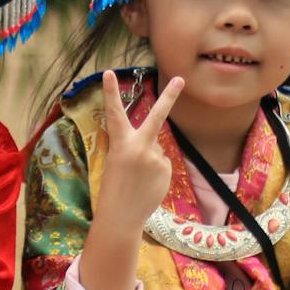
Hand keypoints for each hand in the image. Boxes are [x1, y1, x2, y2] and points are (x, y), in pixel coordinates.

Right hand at [90, 69, 185, 232]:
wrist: (121, 216)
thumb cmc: (113, 189)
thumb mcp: (115, 162)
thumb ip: (134, 147)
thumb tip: (155, 142)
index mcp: (120, 144)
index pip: (114, 114)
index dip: (110, 93)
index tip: (108, 73)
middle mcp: (140, 147)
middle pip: (157, 116)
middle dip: (169, 96)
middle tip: (180, 79)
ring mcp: (156, 158)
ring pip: (156, 149)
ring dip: (149, 160)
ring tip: (137, 178)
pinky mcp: (167, 169)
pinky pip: (162, 163)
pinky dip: (155, 171)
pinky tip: (146, 184)